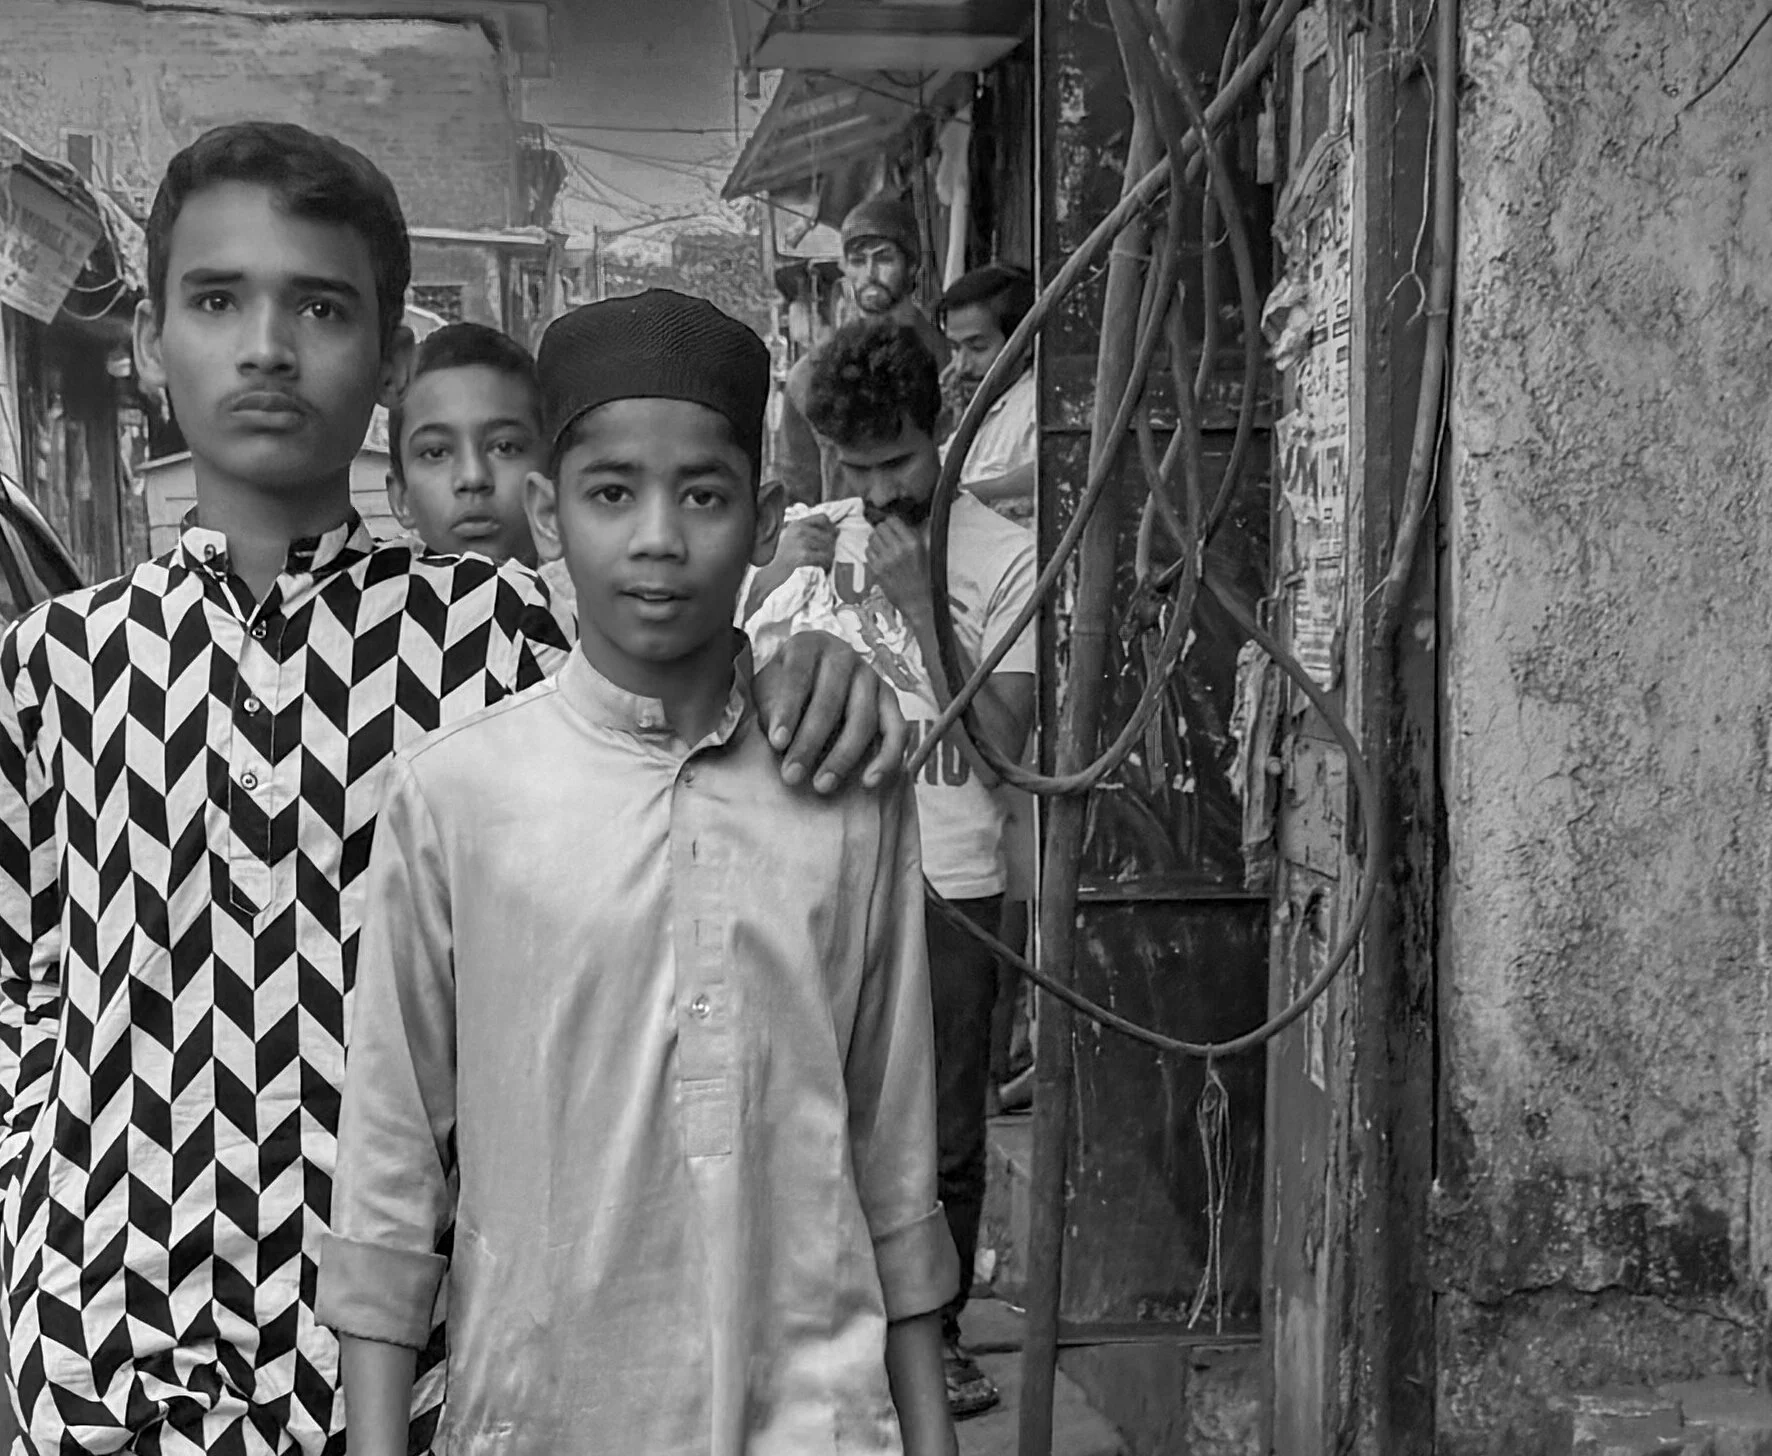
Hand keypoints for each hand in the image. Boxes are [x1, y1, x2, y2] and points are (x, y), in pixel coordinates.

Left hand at [754, 632, 907, 793]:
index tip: (776, 743)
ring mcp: (871, 676)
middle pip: (831, 701)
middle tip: (791, 775)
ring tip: (822, 785)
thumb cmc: (780, 689)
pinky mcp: (890, 701)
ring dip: (843, 757)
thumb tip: (779, 742)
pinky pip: (897, 730)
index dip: (788, 710)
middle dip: (810, 743)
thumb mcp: (765, 690)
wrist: (807, 684)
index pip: (798, 676)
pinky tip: (869, 781)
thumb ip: (769, 708)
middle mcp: (843, 656)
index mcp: (808, 645)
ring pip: (863, 719)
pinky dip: (886, 758)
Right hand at [772, 516, 838, 573]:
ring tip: (827, 560)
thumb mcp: (791, 537)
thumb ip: (808, 530)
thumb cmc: (784, 556)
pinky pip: (823, 557)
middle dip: (832, 544)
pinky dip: (826, 562)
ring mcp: (801, 542)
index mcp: (797, 524)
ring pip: (827, 545)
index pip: (823, 517)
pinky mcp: (803, 554)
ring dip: (830, 554)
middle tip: (831, 552)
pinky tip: (823, 566)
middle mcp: (799, 529)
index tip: (833, 535)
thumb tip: (837, 530)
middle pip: (828, 533)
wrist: (773, 572)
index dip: (831, 526)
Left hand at [866, 518, 933, 620]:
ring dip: (876, 540)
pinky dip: (872, 552)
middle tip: (887, 537)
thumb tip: (901, 521)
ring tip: (883, 547)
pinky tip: (880, 557)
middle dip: (882, 530)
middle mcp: (898, 549)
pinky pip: (867, 551)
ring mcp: (886, 560)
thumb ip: (915, 534)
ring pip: (871, 538)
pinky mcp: (877, 569)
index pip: (892, 520)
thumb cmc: (924, 577)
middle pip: (880, 527)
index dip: (891, 523)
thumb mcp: (926, 551)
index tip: (893, 527)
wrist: (918, 601)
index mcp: (912, 543)